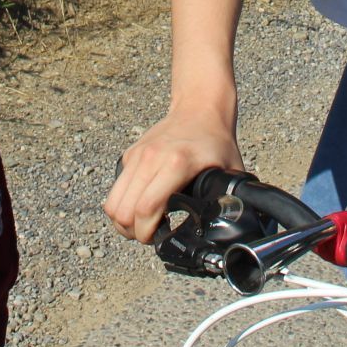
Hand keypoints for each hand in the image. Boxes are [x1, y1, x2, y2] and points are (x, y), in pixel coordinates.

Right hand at [105, 109, 243, 243]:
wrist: (199, 108)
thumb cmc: (216, 142)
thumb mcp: (230, 172)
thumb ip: (229, 200)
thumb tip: (233, 227)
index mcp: (176, 164)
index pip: (146, 208)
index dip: (147, 233)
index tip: (159, 239)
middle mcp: (151, 159)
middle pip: (124, 211)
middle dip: (134, 232)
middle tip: (151, 235)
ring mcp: (137, 156)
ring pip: (113, 203)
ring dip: (123, 222)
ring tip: (142, 225)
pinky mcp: (130, 155)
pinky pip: (115, 191)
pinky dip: (121, 206)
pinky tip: (139, 208)